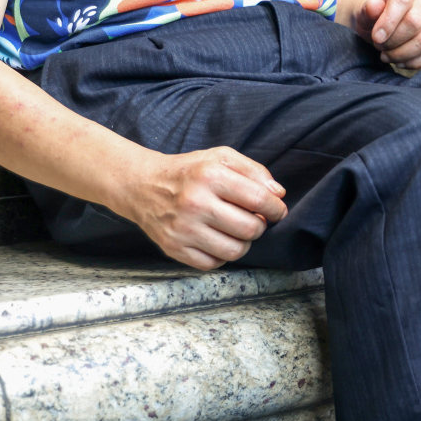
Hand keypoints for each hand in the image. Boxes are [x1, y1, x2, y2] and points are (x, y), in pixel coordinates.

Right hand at [120, 146, 288, 269]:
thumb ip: (254, 171)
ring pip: (234, 250)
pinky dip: (222, 255)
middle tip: (253, 220)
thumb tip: (278, 194)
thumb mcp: (220, 157)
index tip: (276, 211)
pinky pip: (213, 263)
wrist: (142, 186)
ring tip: (236, 231)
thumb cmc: (189, 171)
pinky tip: (217, 240)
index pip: (258, 199)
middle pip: (250, 229)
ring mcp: (183, 229)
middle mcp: (195, 203)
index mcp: (210, 175)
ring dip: (243, 243)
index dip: (275, 209)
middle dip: (259, 226)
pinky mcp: (174, 248)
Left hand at [354, 0, 420, 69]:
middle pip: (414, 23)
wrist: (384, 26)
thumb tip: (373, 5)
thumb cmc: (375, 19)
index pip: (402, 1)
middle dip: (393, 41)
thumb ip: (368, 10)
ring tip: (387, 55)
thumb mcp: (365, 13)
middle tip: (380, 46)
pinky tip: (400, 61)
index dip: (388, 22)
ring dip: (402, 54)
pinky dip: (414, 63)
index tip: (376, 38)